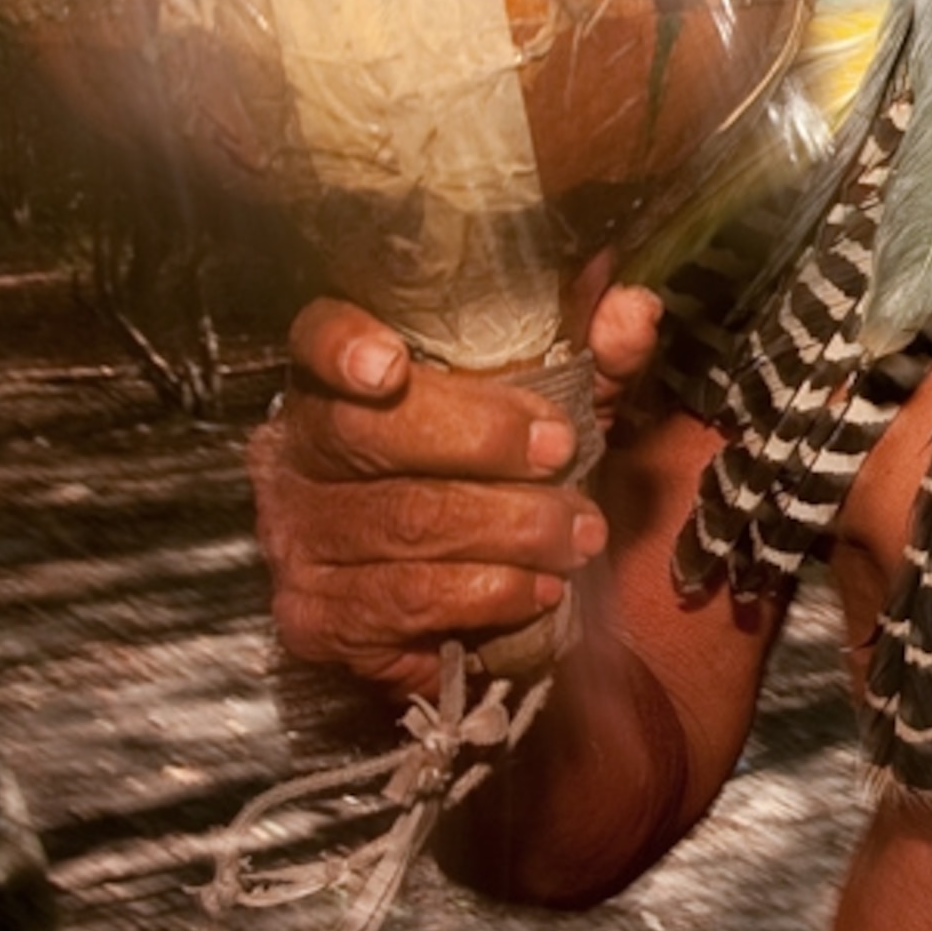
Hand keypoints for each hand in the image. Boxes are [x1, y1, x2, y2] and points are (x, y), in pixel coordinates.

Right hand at [251, 297, 650, 694]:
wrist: (441, 595)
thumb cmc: (490, 481)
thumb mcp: (546, 410)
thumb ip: (589, 358)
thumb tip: (635, 312)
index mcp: (339, 382)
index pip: (314, 339)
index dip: (343, 347)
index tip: (388, 366)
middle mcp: (296, 454)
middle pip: (368, 434)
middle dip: (481, 442)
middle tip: (561, 454)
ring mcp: (296, 538)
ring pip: (402, 523)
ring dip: (510, 532)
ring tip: (578, 536)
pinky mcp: (316, 617)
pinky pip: (407, 603)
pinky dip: (488, 596)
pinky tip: (537, 590)